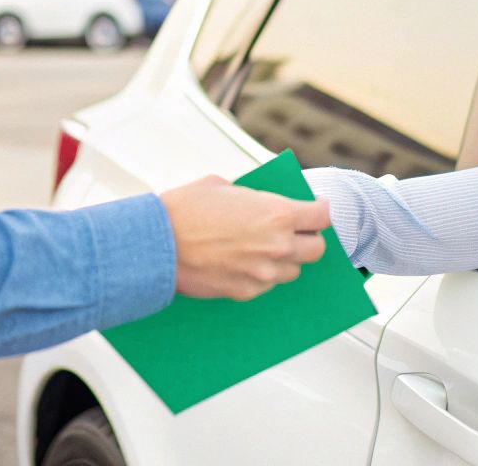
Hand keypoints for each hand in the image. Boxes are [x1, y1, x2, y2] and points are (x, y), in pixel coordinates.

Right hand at [158, 175, 330, 300]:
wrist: (156, 245)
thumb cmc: (183, 211)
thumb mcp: (222, 186)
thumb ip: (251, 196)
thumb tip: (258, 204)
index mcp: (277, 213)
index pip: (322, 217)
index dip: (318, 212)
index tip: (314, 211)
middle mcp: (277, 246)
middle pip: (316, 250)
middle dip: (307, 239)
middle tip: (292, 232)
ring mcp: (263, 272)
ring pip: (293, 271)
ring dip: (285, 259)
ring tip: (262, 248)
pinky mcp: (246, 291)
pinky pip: (267, 285)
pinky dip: (261, 275)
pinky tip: (242, 263)